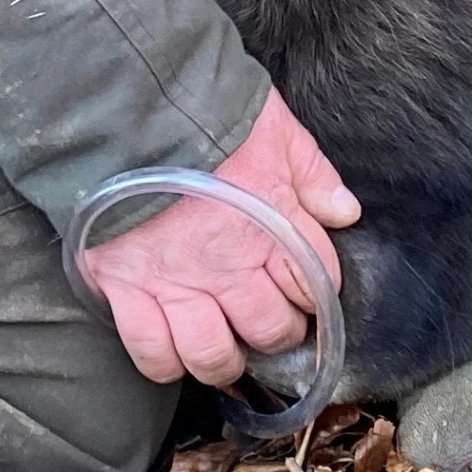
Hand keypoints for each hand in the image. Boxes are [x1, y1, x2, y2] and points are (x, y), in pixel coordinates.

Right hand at [78, 90, 361, 386]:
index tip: (303, 287)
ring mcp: (176, 283)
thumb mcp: (276, 130)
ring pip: (213, 354)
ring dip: (224, 360)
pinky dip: (165, 362)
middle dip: (277, 331)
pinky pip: (151, 352)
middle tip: (266, 321)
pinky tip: (174, 351)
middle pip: (270, 329)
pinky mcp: (127, 288)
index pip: (315, 283)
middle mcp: (228, 267)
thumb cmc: (205, 113)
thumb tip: (345, 212)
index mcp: (272, 228)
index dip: (315, 290)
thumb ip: (313, 174)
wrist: (126, 109)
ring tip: (225, 349)